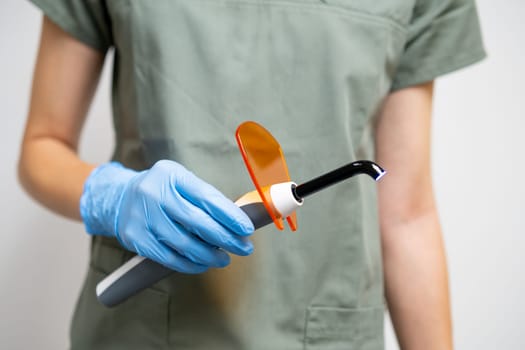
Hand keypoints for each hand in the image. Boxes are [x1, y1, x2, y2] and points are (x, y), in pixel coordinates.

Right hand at [80, 160, 253, 272]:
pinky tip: (202, 264)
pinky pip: (167, 257)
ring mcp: (142, 216)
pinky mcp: (135, 238)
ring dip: (209, 255)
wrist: (120, 198)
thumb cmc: (162, 191)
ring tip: (224, 259)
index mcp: (172, 175)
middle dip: (225, 238)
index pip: (207, 197)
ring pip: (183, 243)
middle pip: (197, 221)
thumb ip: (205, 198)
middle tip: (244, 248)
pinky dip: (189, 264)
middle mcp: (155, 193)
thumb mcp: (181, 182)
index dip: (230, 215)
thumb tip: (238, 222)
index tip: (247, 228)